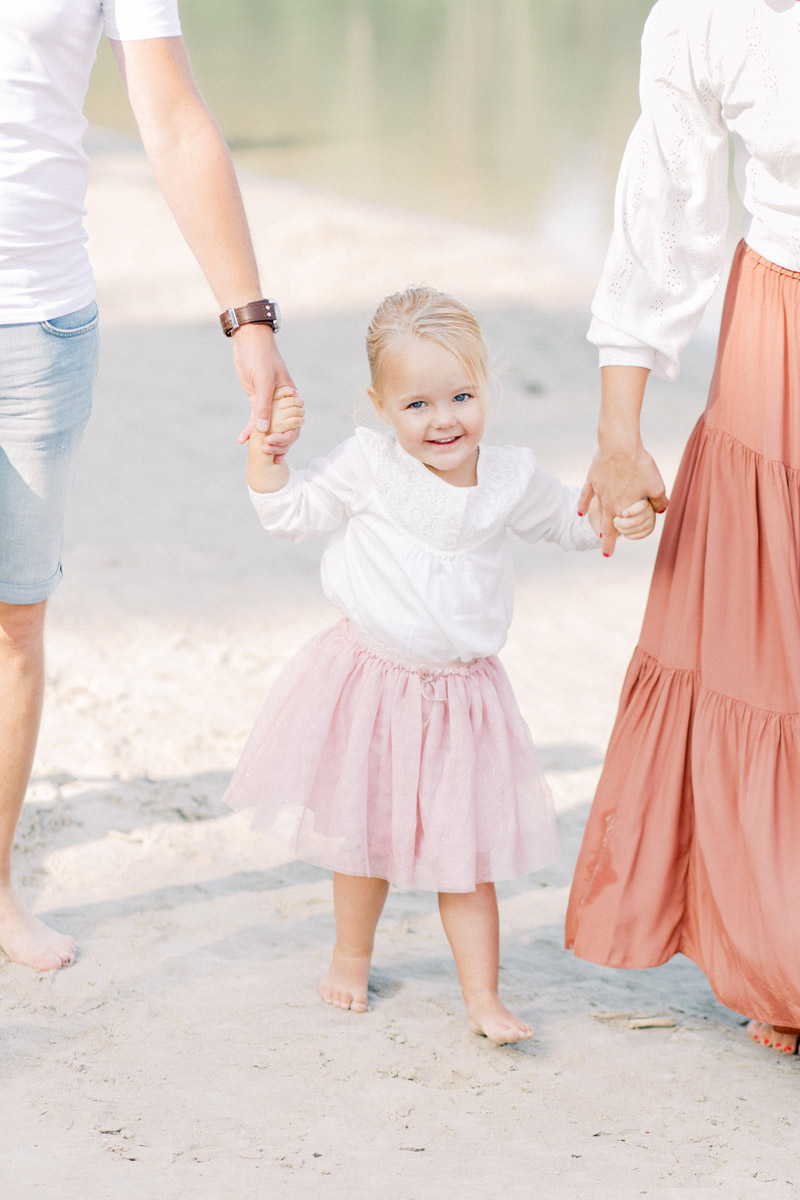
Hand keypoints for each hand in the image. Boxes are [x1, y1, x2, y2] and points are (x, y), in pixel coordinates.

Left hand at [232, 324, 295, 443]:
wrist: (249, 340)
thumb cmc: (261, 356)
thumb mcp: (263, 380)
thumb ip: (264, 406)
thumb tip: (264, 430)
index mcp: (290, 398)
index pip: (294, 425)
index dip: (285, 439)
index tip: (272, 444)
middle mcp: (283, 403)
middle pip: (284, 430)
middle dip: (277, 444)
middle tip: (266, 452)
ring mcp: (270, 402)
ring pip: (270, 427)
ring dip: (265, 440)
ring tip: (258, 452)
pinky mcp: (257, 400)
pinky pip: (256, 419)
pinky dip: (250, 430)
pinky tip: (242, 440)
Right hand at [579, 442, 666, 557]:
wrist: (619, 446)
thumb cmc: (640, 466)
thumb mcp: (657, 485)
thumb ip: (660, 501)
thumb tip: (662, 509)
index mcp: (623, 509)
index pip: (619, 531)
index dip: (615, 542)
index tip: (610, 553)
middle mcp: (609, 504)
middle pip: (607, 527)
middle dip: (607, 541)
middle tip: (606, 553)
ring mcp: (599, 492)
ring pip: (598, 512)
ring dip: (599, 523)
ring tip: (599, 532)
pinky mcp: (593, 479)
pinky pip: (587, 496)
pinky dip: (584, 505)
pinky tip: (580, 512)